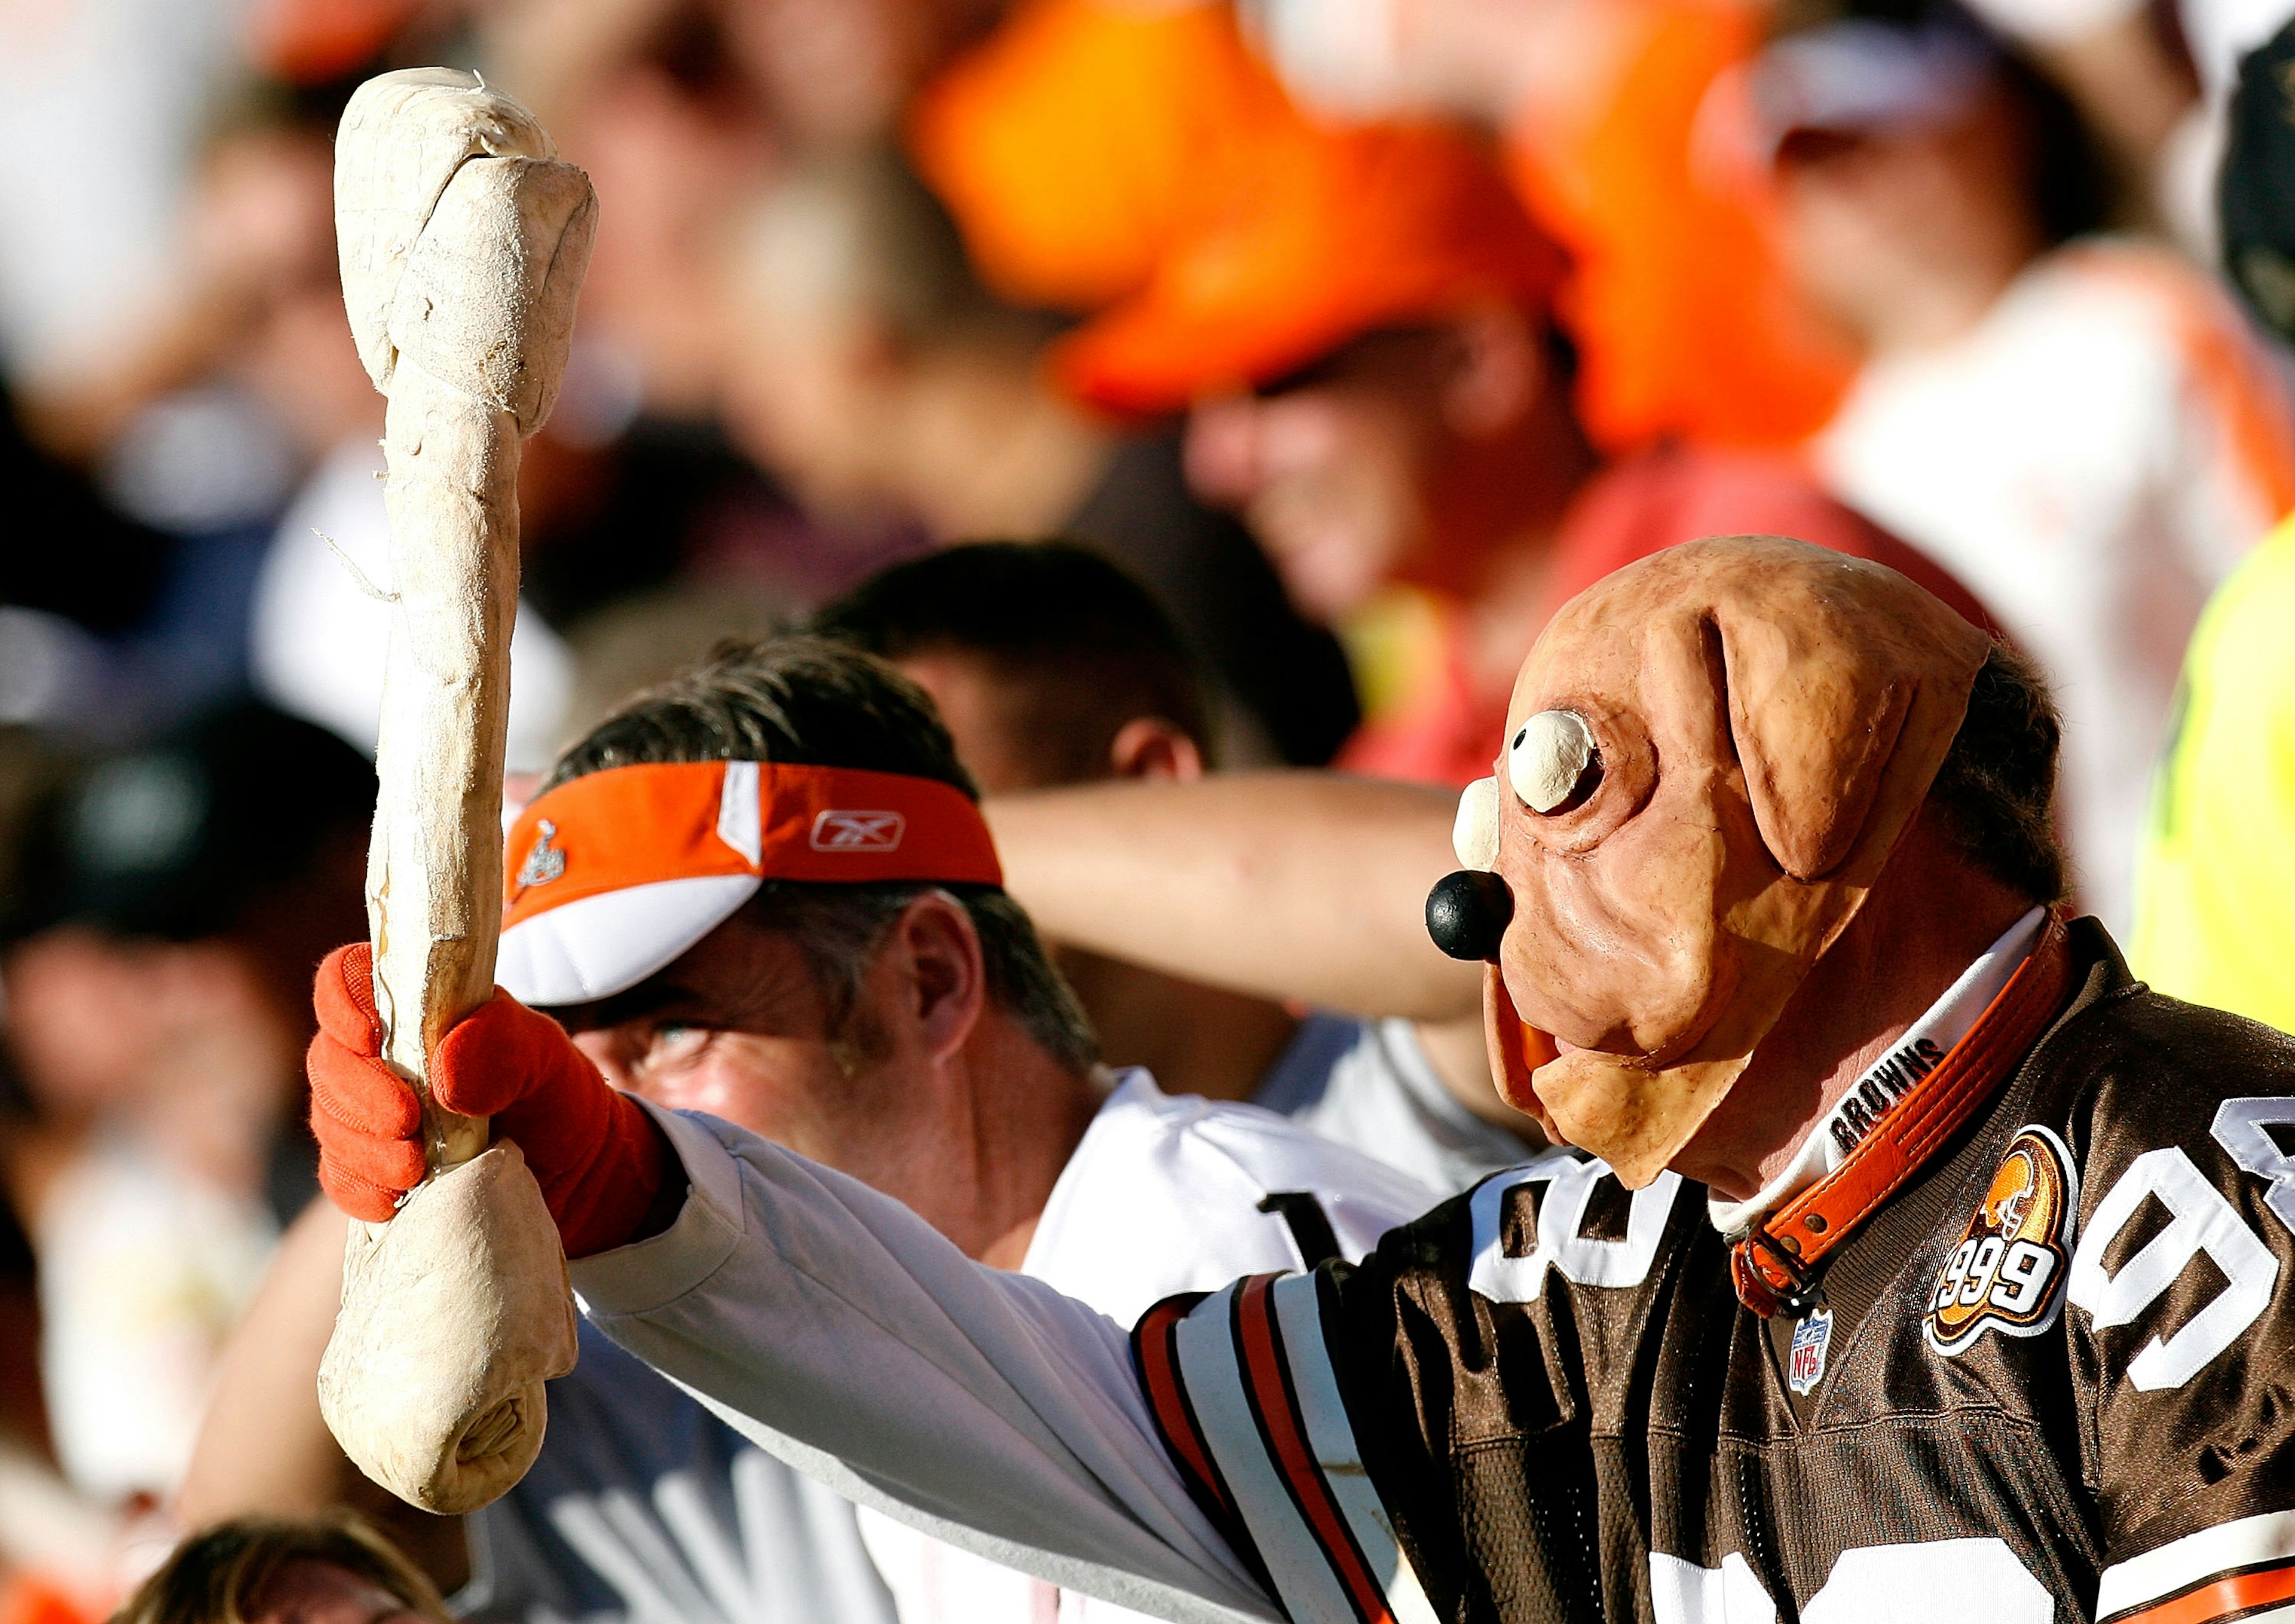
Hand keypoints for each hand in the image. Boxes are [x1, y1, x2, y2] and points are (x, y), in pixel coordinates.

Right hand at [307, 943, 671, 1255]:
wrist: (574, 1172)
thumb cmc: (554, 1095)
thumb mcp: (547, 1056)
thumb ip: (505, 1044)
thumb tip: (444, 1070)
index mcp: (417, 1008)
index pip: (348, 980)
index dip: (342, 1001)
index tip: (369, 1036)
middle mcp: (382, 1057)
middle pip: (328, 1059)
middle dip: (359, 1092)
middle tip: (407, 1121)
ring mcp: (370, 1114)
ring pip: (329, 1122)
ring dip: (363, 1147)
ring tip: (414, 1167)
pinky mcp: (373, 1170)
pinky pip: (341, 1178)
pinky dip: (361, 1189)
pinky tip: (395, 1198)